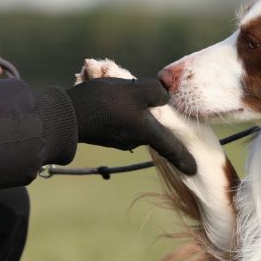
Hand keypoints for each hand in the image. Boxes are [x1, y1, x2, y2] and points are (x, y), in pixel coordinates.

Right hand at [65, 77, 196, 174]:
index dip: (185, 158)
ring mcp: (121, 138)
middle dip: (165, 128)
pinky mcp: (109, 133)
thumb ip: (155, 91)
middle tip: (175, 122)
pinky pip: (126, 122)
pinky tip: (120, 100)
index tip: (195, 170)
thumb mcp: (134, 90)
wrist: (66, 116)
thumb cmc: (103, 103)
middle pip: (157, 133)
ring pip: (140, 125)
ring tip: (138, 99)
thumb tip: (164, 95)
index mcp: (148, 132)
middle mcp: (137, 140)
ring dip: (143, 115)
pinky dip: (128, 113)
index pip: (173, 148)